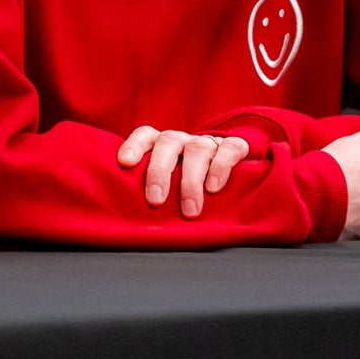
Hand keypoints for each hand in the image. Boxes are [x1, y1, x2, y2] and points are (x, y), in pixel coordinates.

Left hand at [117, 127, 250, 218]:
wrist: (228, 171)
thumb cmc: (187, 184)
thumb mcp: (168, 187)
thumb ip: (153, 193)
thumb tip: (132, 223)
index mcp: (163, 145)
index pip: (146, 135)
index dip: (134, 145)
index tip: (125, 163)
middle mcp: (183, 140)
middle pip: (168, 142)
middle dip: (159, 171)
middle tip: (155, 201)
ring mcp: (208, 143)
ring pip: (197, 149)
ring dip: (191, 181)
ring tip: (190, 210)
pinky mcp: (234, 147)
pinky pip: (230, 148)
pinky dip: (221, 167)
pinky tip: (214, 188)